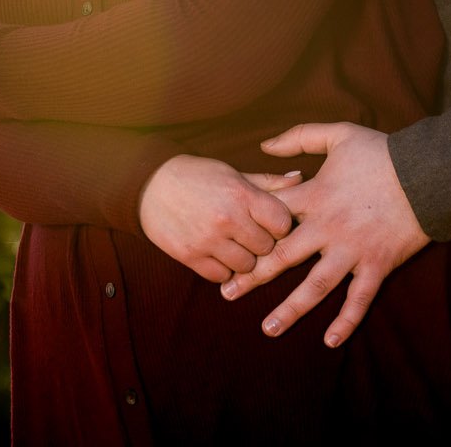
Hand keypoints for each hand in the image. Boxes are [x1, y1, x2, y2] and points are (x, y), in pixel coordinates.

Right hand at [138, 156, 302, 283]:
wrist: (150, 185)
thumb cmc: (198, 176)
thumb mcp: (233, 173)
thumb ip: (267, 182)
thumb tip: (300, 180)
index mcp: (241, 194)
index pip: (282, 223)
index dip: (280, 225)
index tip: (271, 222)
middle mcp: (227, 218)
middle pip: (267, 248)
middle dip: (263, 243)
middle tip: (252, 234)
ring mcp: (208, 240)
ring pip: (247, 267)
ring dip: (244, 259)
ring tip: (235, 244)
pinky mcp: (191, 257)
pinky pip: (221, 277)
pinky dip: (223, 269)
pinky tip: (218, 254)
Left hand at [221, 122, 428, 347]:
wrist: (428, 172)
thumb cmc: (382, 152)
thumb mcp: (339, 134)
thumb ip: (299, 137)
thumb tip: (264, 146)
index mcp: (315, 195)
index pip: (270, 217)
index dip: (245, 230)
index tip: (225, 244)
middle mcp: (327, 227)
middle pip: (282, 257)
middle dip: (253, 277)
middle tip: (228, 294)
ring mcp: (352, 249)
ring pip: (315, 286)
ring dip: (291, 309)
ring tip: (268, 328)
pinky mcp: (376, 264)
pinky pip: (359, 298)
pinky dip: (346, 320)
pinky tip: (330, 341)